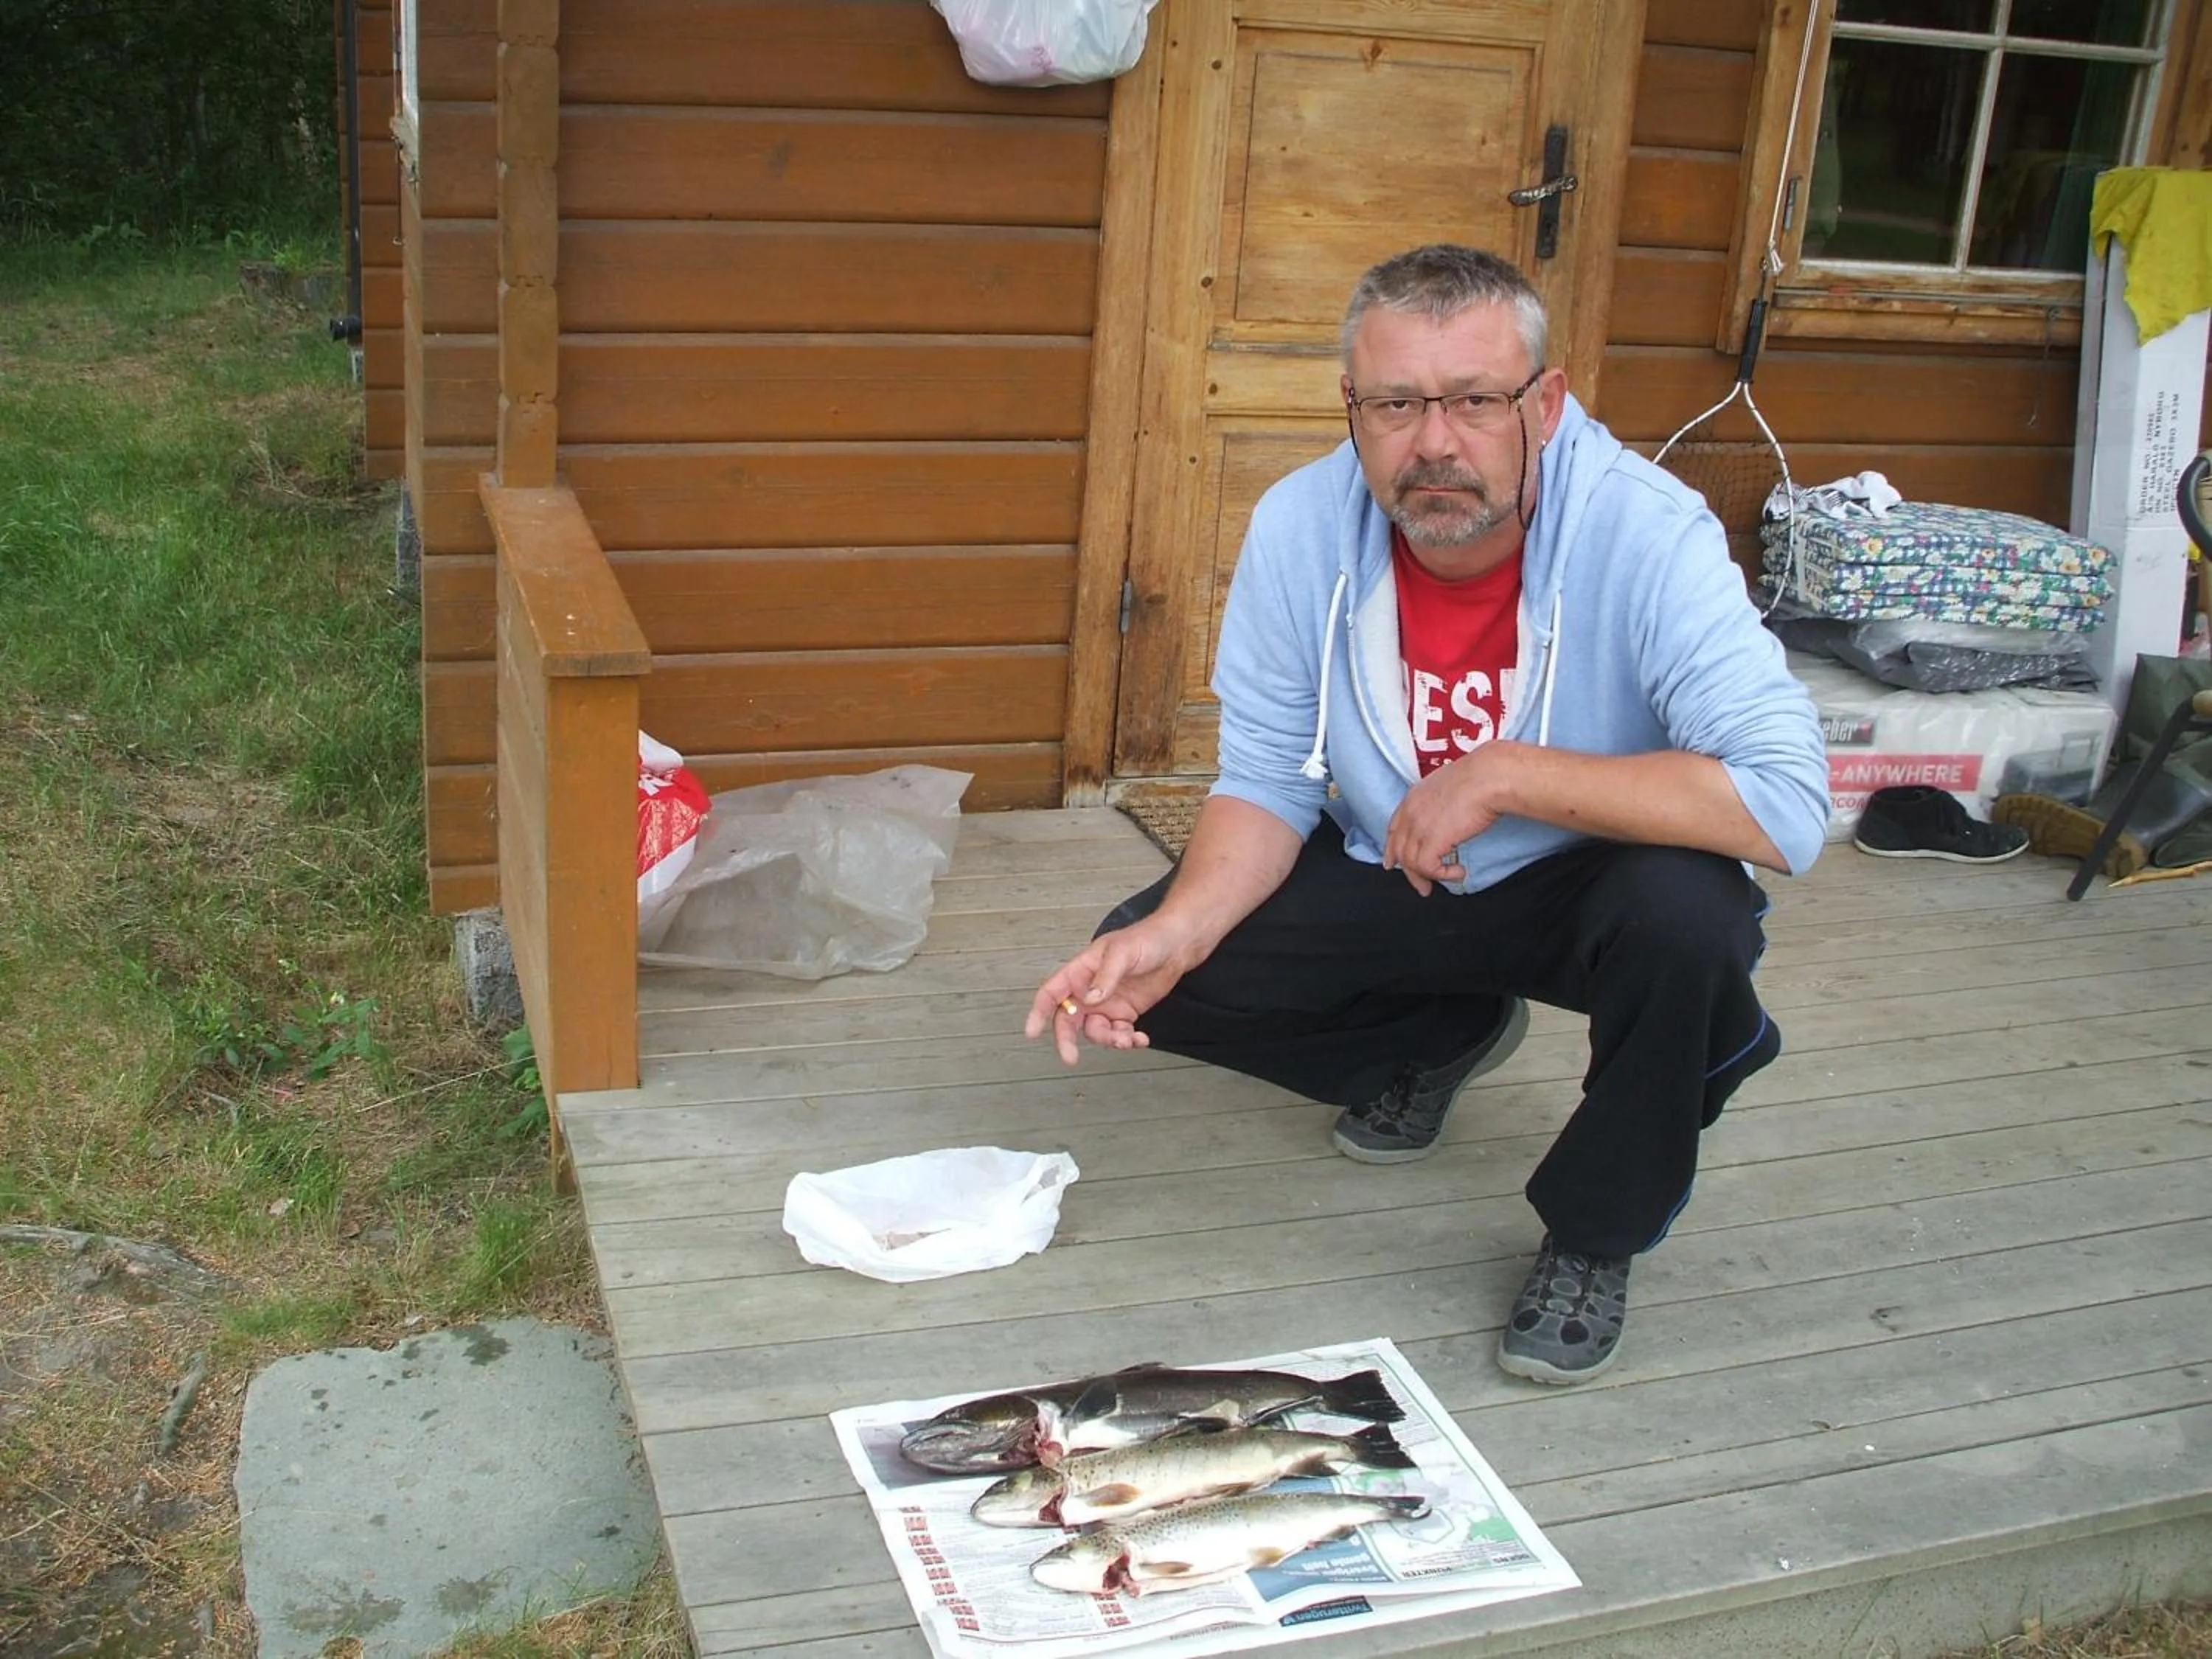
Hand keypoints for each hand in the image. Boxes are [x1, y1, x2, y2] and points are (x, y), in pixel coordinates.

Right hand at [1023, 917, 1195, 1064]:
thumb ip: (1105, 977)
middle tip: (1071, 1057)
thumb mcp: (1123, 953)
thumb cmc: (1147, 939)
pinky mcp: (1125, 1014)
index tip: (1032, 1032)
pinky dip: (1127, 1041)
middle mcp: (1089, 990)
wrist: (1177, 946)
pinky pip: (1118, 1034)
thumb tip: (1089, 1000)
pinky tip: (1140, 1040)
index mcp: (1081, 971)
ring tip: (1127, 1040)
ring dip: (1108, 1040)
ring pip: (1095, 1031)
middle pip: (1067, 1019)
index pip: (1052, 992)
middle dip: (1067, 1040)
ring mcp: (1107, 1003)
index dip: (1039, 1011)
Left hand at [1383, 745, 1513, 894]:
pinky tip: (1459, 871)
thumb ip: (1443, 803)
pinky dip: (1444, 875)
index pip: (1395, 828)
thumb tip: (1452, 816)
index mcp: (1414, 797)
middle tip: (1422, 886)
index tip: (1392, 861)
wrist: (1488, 777)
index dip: (1392, 847)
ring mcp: (1418, 827)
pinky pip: (1428, 868)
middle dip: (1409, 872)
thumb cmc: (1481, 777)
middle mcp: (1410, 813)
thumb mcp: (1451, 786)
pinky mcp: (1431, 841)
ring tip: (1451, 876)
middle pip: (1399, 849)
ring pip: (1411, 863)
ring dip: (1430, 876)